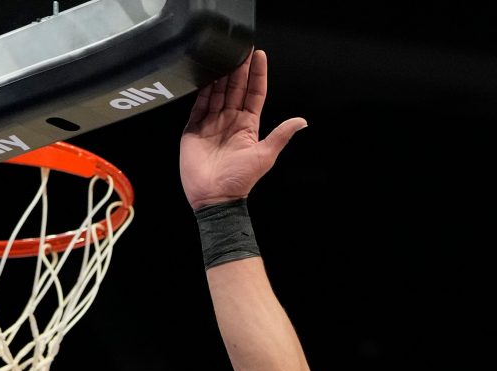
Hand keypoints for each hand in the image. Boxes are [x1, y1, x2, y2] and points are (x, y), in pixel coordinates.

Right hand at [180, 49, 306, 209]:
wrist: (214, 197)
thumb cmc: (240, 181)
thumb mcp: (265, 155)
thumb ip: (281, 135)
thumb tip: (302, 122)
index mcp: (248, 126)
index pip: (254, 94)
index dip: (257, 75)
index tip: (259, 56)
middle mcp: (230, 121)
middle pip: (235, 88)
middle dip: (239, 68)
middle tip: (241, 47)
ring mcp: (212, 122)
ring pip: (217, 92)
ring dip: (221, 74)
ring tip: (225, 54)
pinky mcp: (194, 127)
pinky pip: (198, 103)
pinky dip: (202, 88)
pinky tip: (205, 73)